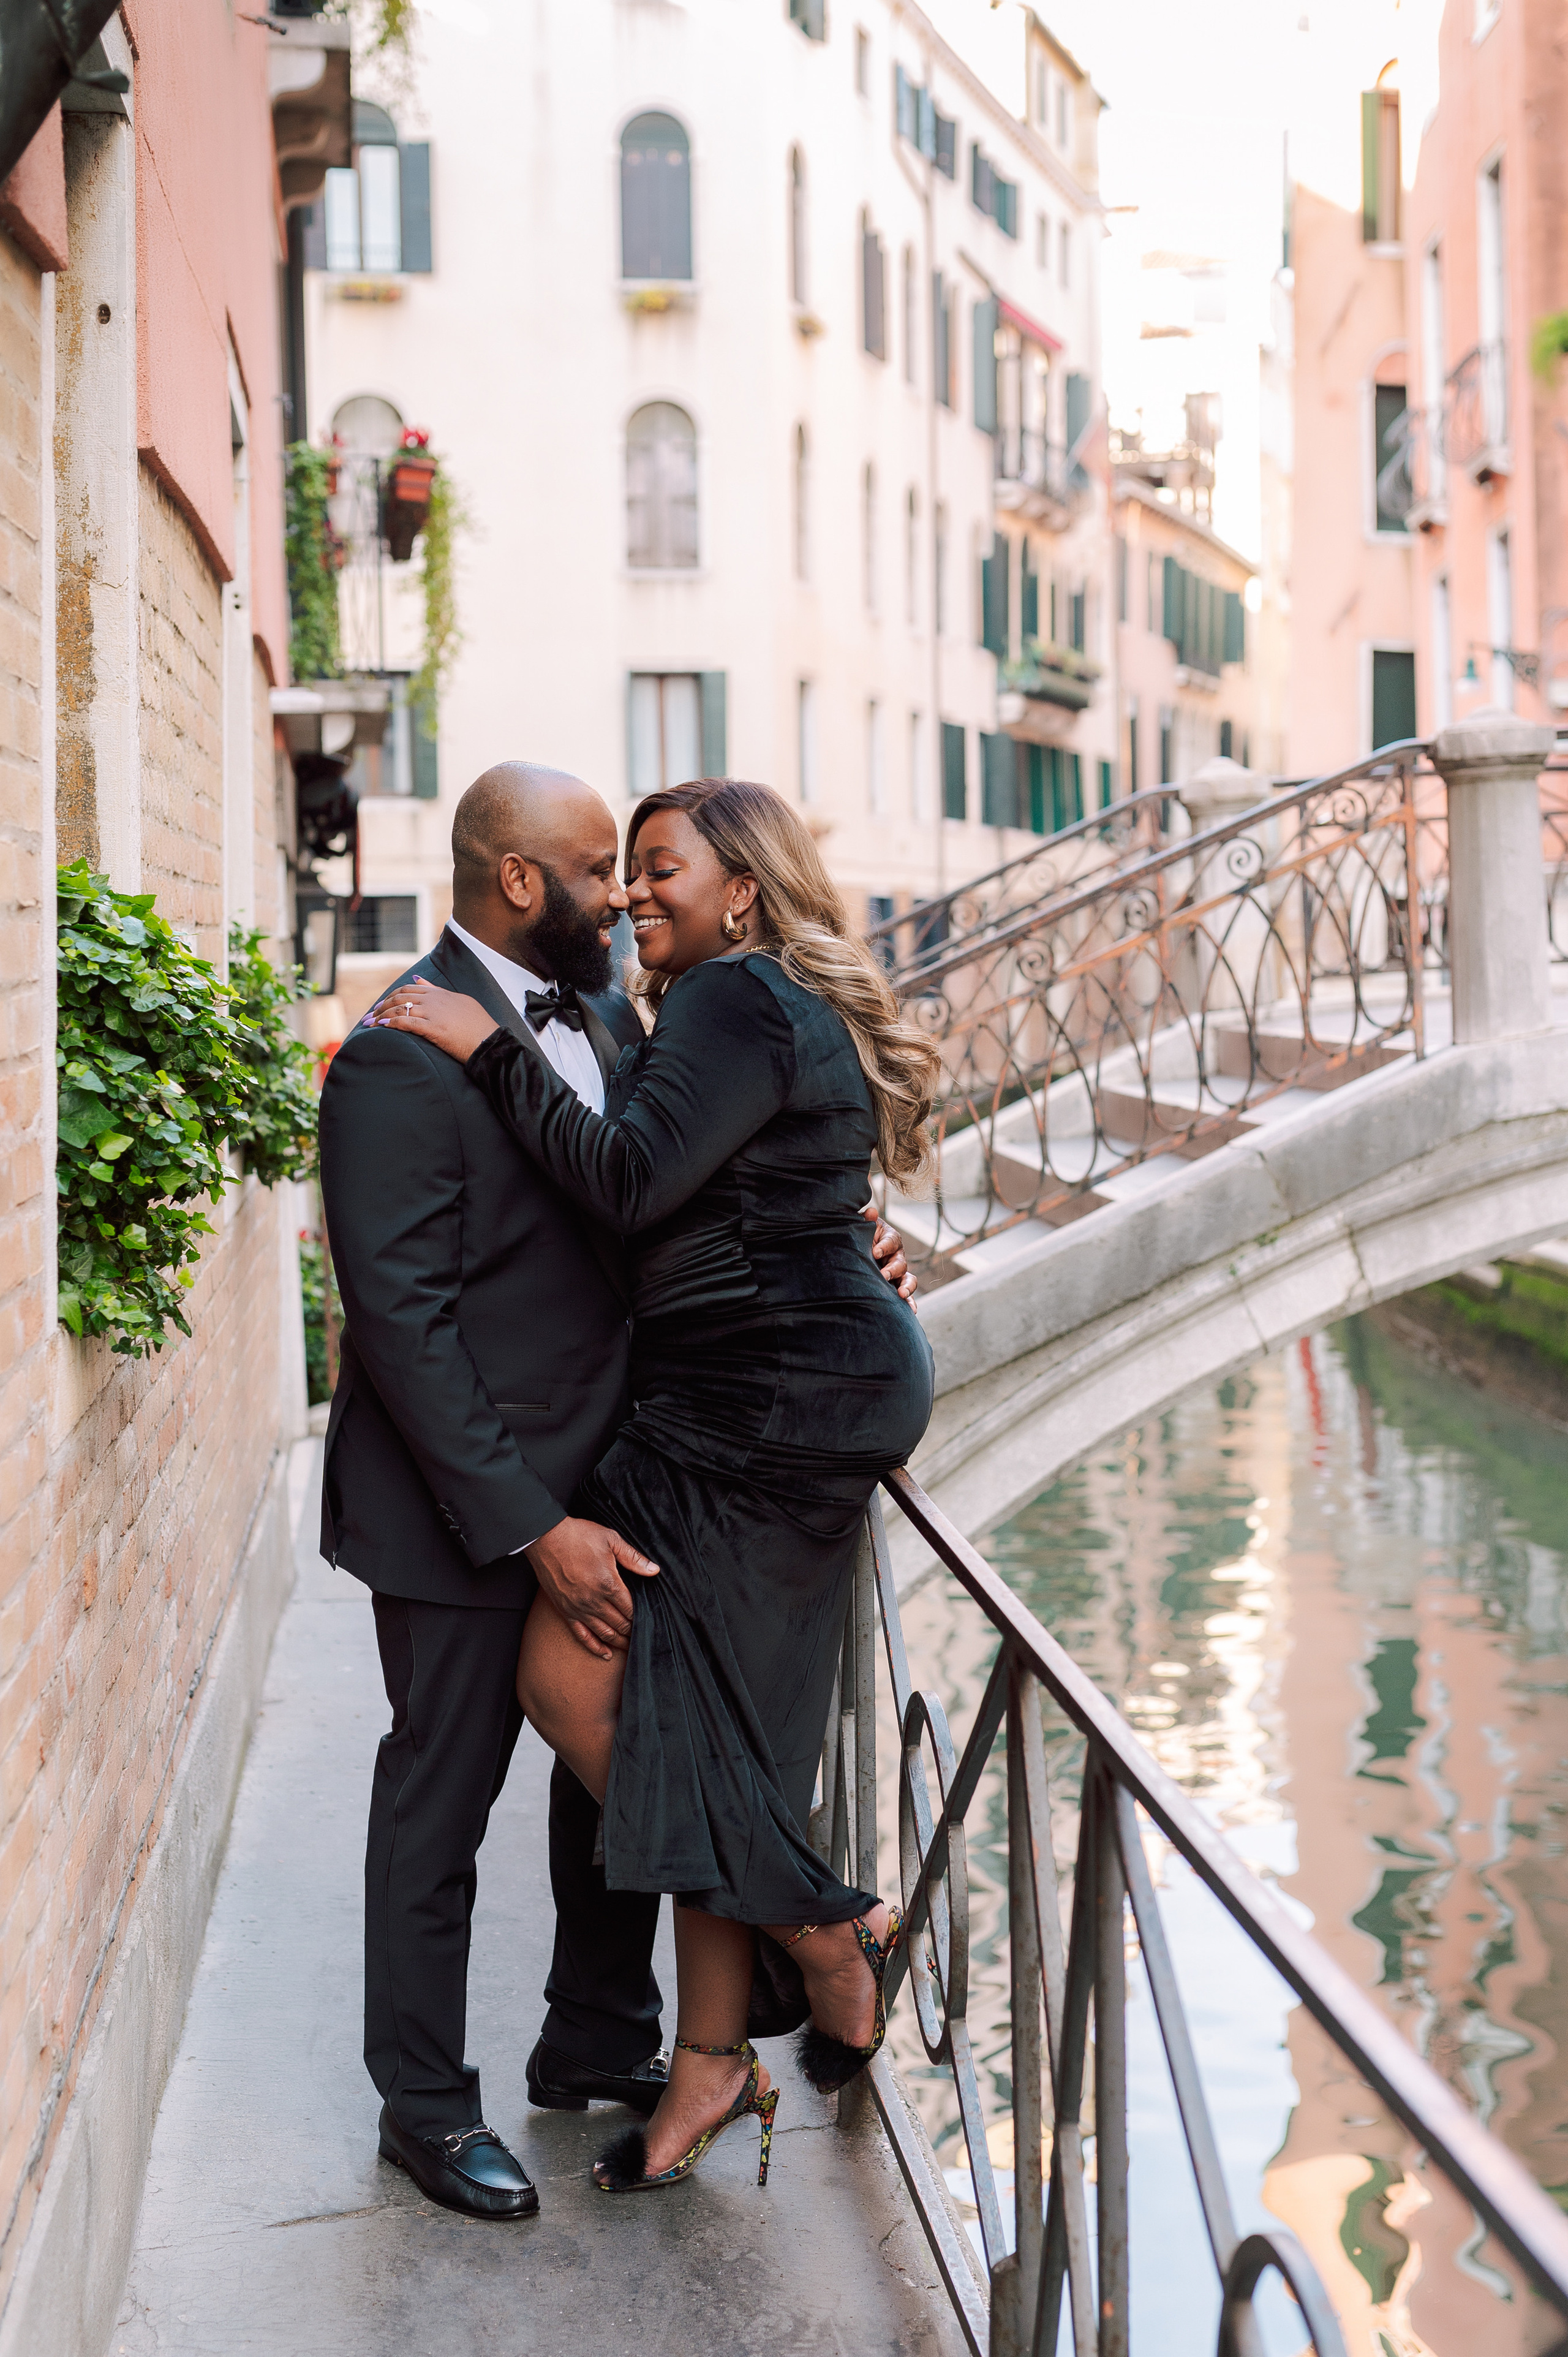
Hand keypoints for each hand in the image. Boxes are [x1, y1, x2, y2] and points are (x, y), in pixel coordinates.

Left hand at [370, 975, 498, 1064]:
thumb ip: (437, 991)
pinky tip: (381, 1027)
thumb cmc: (479, 1026)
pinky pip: (407, 1023)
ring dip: (381, 1016)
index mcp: (441, 994)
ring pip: (400, 1009)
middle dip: (382, 1006)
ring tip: (369, 1024)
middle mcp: (436, 1000)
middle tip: (370, 1016)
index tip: (381, 1006)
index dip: (392, 997)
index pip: (409, 990)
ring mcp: (434, 1013)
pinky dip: (391, 1024)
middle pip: (400, 998)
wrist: (490, 1042)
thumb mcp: (460, 1002)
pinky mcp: (434, 1028)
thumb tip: (417, 980)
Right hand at [525, 1515, 659, 1659]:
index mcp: (609, 1584)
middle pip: (620, 1624)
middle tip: (643, 1635)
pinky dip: (595, 1647)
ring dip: (619, 1642)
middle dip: (632, 1631)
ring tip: (630, 1646)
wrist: (545, 1538)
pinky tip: (605, 1654)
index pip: (631, 1609)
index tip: (650, 1620)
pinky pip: (582, 1636)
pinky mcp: (565, 1611)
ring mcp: (578, 1609)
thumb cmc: (578, 1536)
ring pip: (604, 1633)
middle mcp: (594, 1601)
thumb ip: (633, 1558)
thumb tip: (654, 1570)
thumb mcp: (611, 1540)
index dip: (642, 1617)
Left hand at [863, 1202, 917, 1301]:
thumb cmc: (859, 1236)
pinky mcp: (896, 1287)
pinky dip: (910, 1303)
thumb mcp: (861, 1226)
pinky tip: (912, 1312)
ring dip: (907, 1287)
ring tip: (901, 1295)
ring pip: (908, 1280)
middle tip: (884, 1275)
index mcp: (890, 1239)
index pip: (891, 1241)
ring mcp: (898, 1273)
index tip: (876, 1252)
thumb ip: (865, 1220)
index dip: (885, 1246)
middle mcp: (897, 1256)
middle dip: (893, 1269)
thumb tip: (871, 1212)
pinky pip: (907, 1296)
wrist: (855, 1251)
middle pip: (900, 1263)